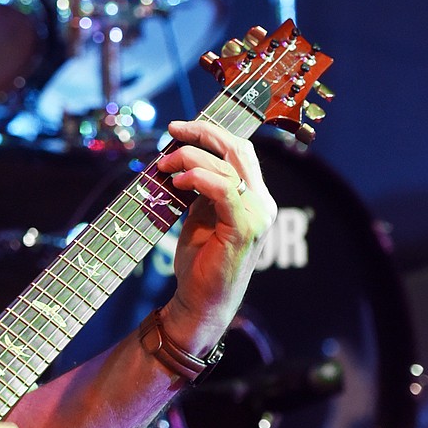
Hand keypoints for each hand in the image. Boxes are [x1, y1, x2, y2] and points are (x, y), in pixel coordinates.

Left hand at [156, 119, 275, 347]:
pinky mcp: (245, 228)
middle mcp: (263, 202)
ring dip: (190, 158)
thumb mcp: (199, 213)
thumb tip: (180, 157)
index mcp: (254, 197)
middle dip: (202, 133)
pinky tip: (179, 181)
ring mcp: (258, 215)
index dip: (211, 132)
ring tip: (164, 166)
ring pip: (227, 166)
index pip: (239, 150)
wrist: (202, 300)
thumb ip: (201, 186)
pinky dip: (199, 178)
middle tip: (171, 131)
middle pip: (238, 149)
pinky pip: (224, 189)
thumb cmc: (200, 259)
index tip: (178, 128)